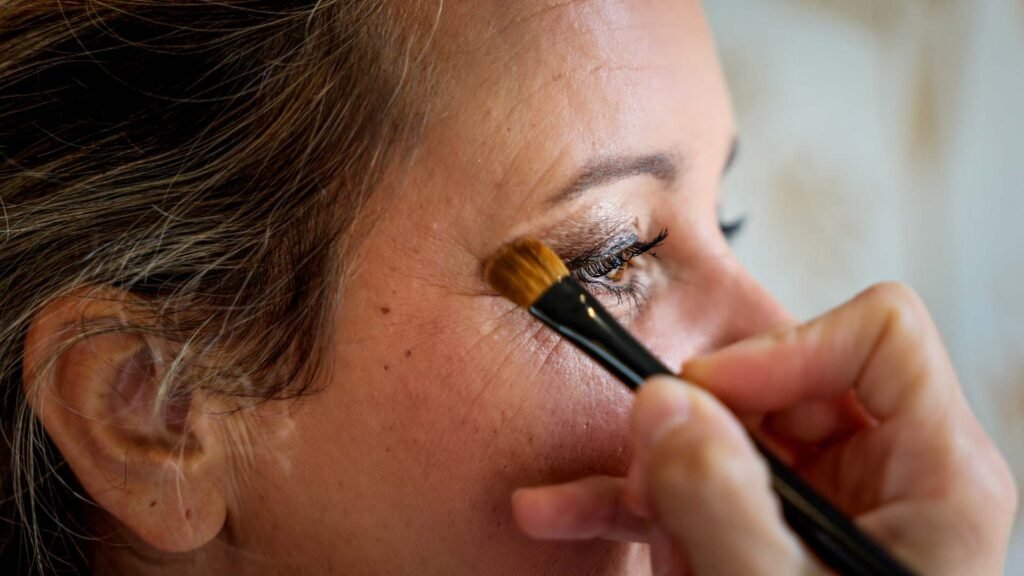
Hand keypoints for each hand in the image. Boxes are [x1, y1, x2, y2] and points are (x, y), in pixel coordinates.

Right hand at [512, 283, 1017, 574]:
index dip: (785, 348)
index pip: (877, 336)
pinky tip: (564, 514)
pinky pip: (703, 484)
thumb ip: (719, 502)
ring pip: (727, 435)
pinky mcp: (780, 527)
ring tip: (610, 520)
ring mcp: (829, 500)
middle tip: (646, 474)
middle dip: (699, 428)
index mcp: (936, 474)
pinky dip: (639, 502)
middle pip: (782, 382)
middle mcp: (889, 474)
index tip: (709, 394)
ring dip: (655, 477)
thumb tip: (661, 405)